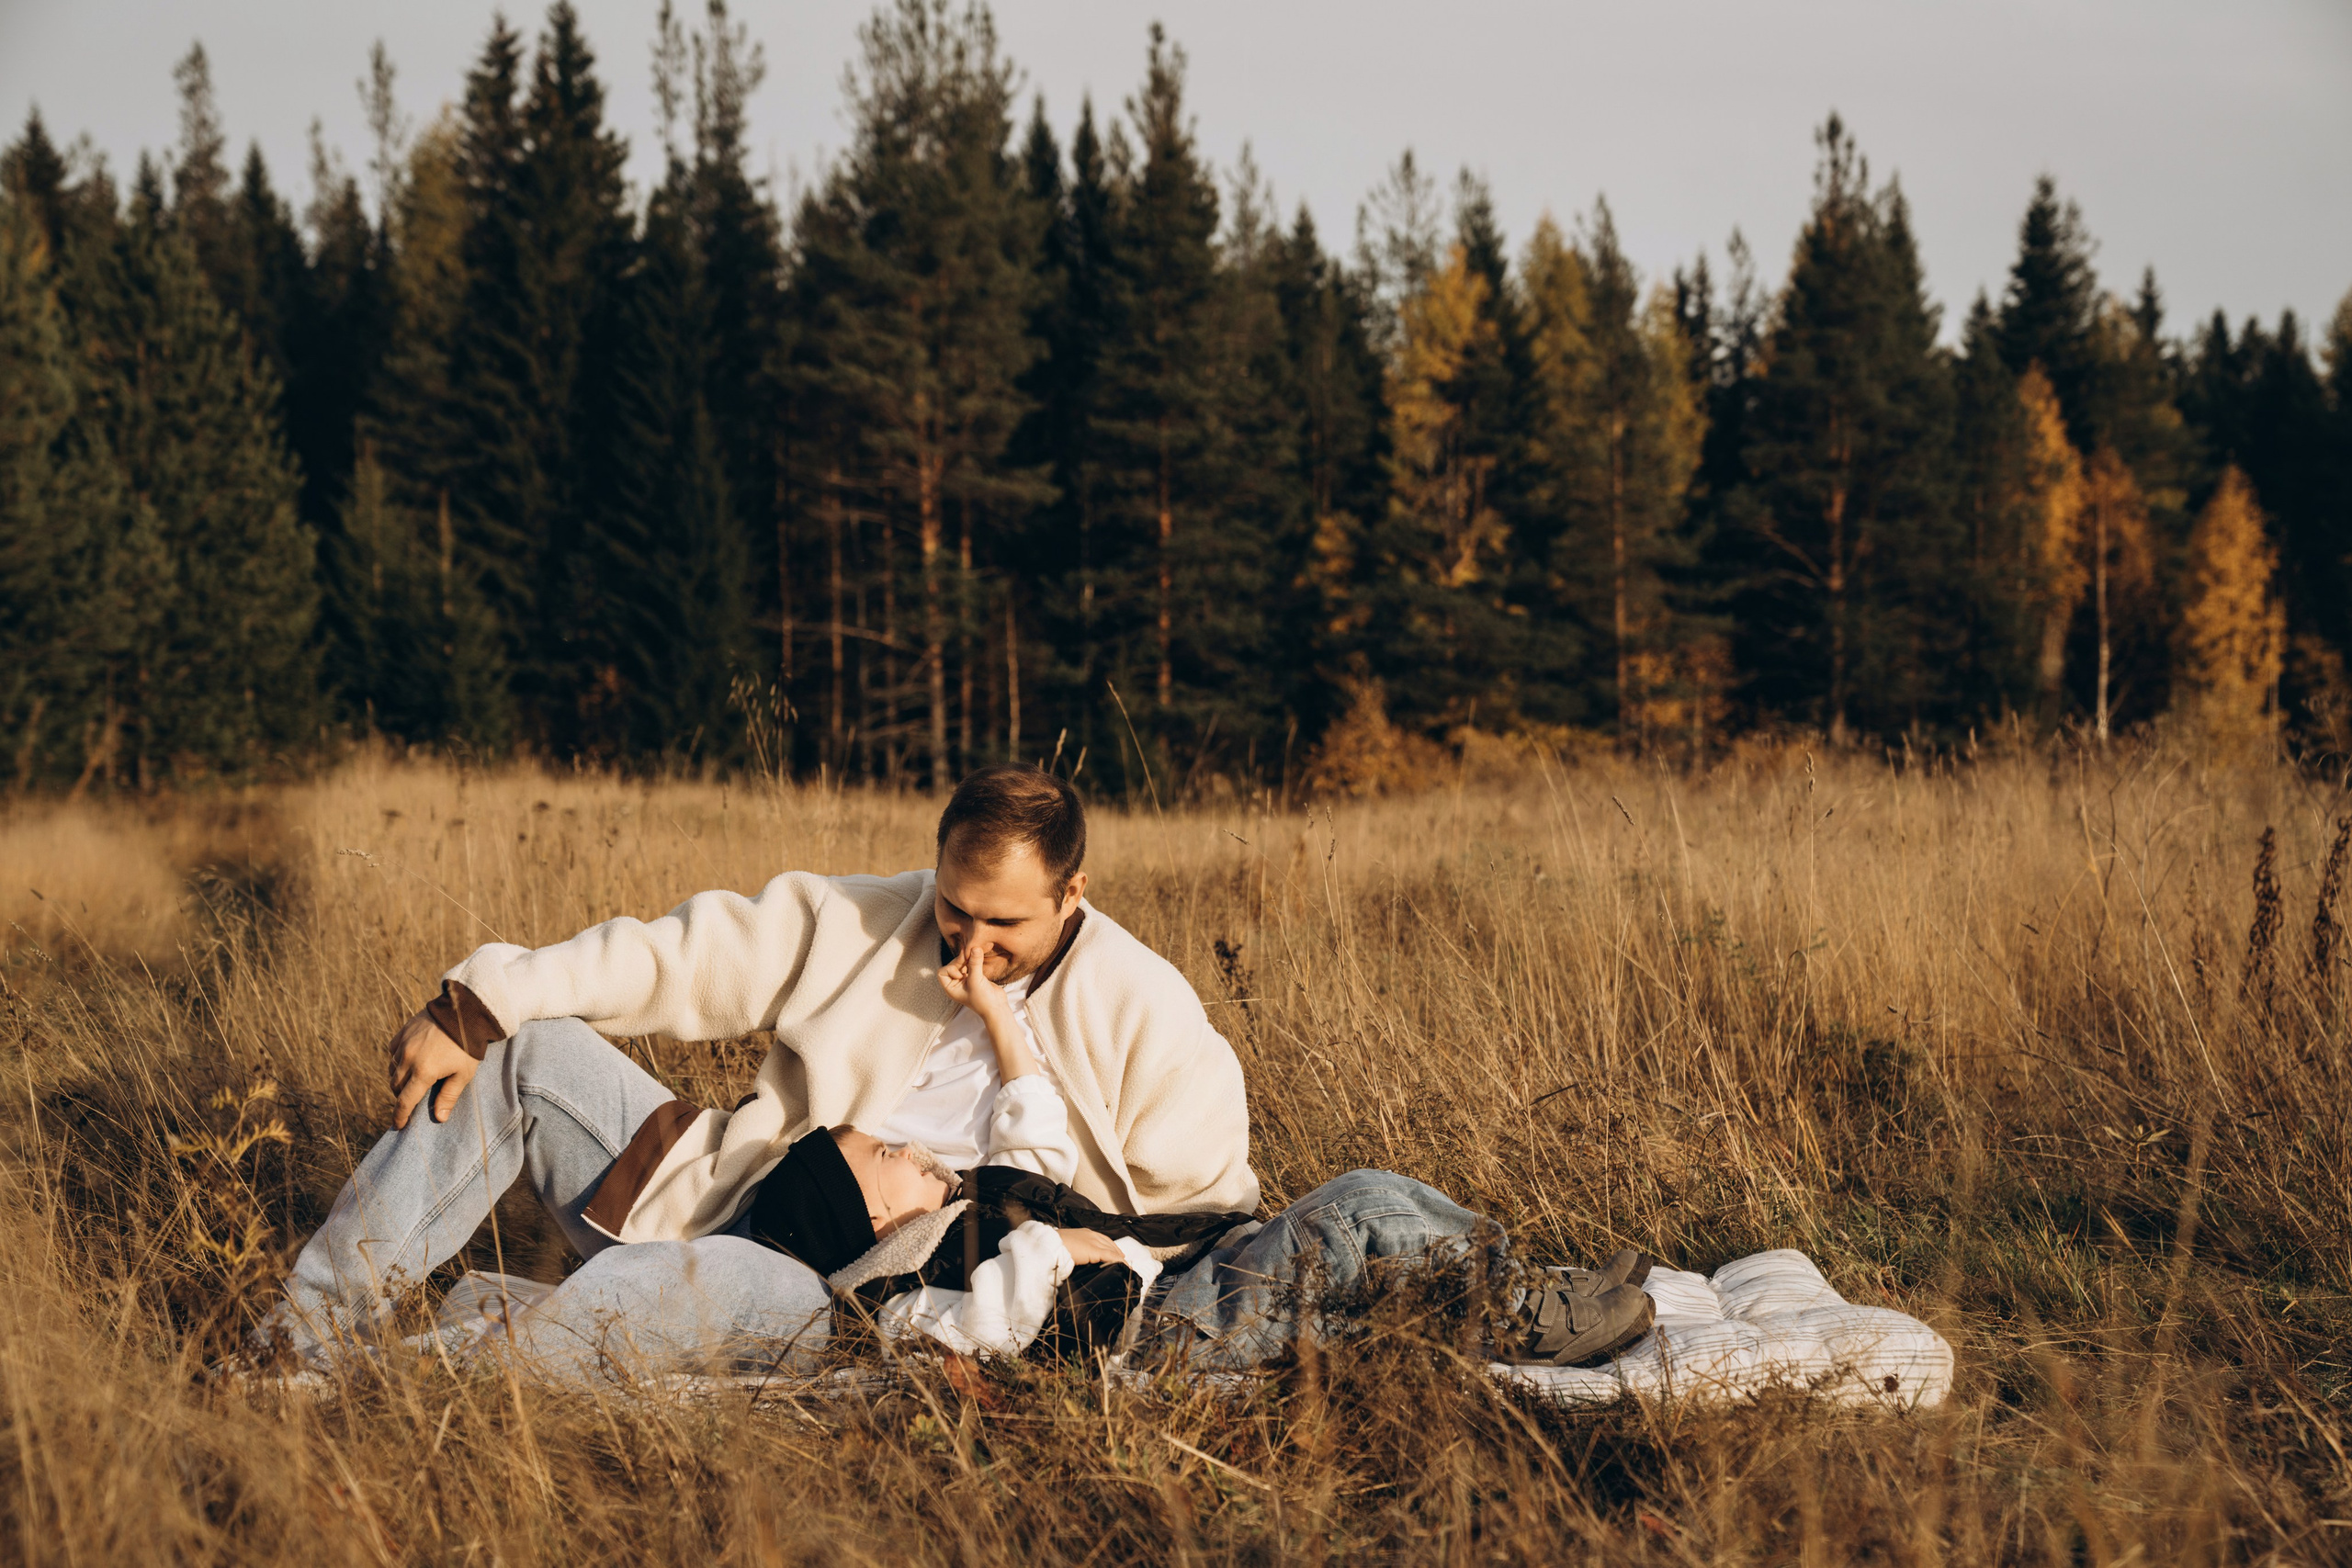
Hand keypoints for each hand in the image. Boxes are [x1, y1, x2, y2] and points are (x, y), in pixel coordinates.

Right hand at [386, 1007, 478, 1128]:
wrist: (465, 1011)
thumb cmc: (468, 1045)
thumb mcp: (463, 1074)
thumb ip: (449, 1096)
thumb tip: (439, 1118)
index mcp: (424, 1072)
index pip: (405, 1101)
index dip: (400, 1116)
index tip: (398, 1125)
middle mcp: (408, 1059)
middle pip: (396, 1086)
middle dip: (401, 1096)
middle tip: (411, 1099)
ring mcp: (404, 1044)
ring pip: (392, 1069)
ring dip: (398, 1079)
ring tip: (411, 1081)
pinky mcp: (403, 1032)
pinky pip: (393, 1051)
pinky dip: (397, 1060)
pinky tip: (408, 1061)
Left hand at [937, 935, 1010, 1022]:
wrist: (997, 1007)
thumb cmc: (983, 999)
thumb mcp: (976, 981)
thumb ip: (975, 963)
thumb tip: (975, 947)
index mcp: (951, 988)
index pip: (942, 972)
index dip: (951, 968)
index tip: (962, 973)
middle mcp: (956, 983)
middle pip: (952, 965)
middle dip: (960, 960)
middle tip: (970, 957)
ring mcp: (966, 980)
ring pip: (962, 964)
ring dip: (968, 959)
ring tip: (976, 954)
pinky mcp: (975, 977)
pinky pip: (971, 965)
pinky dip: (974, 960)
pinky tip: (980, 957)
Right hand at [1058, 1227, 1124, 1266]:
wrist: (1051, 1245)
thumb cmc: (1055, 1247)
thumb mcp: (1067, 1246)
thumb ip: (1075, 1250)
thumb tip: (1076, 1258)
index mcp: (1084, 1232)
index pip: (1102, 1238)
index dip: (1110, 1245)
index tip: (1115, 1252)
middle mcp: (1091, 1235)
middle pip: (1109, 1243)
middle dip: (1117, 1251)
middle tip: (1123, 1258)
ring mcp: (1093, 1242)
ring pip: (1111, 1250)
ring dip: (1119, 1257)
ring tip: (1125, 1264)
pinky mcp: (1094, 1251)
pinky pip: (1111, 1256)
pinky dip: (1118, 1261)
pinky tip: (1124, 1266)